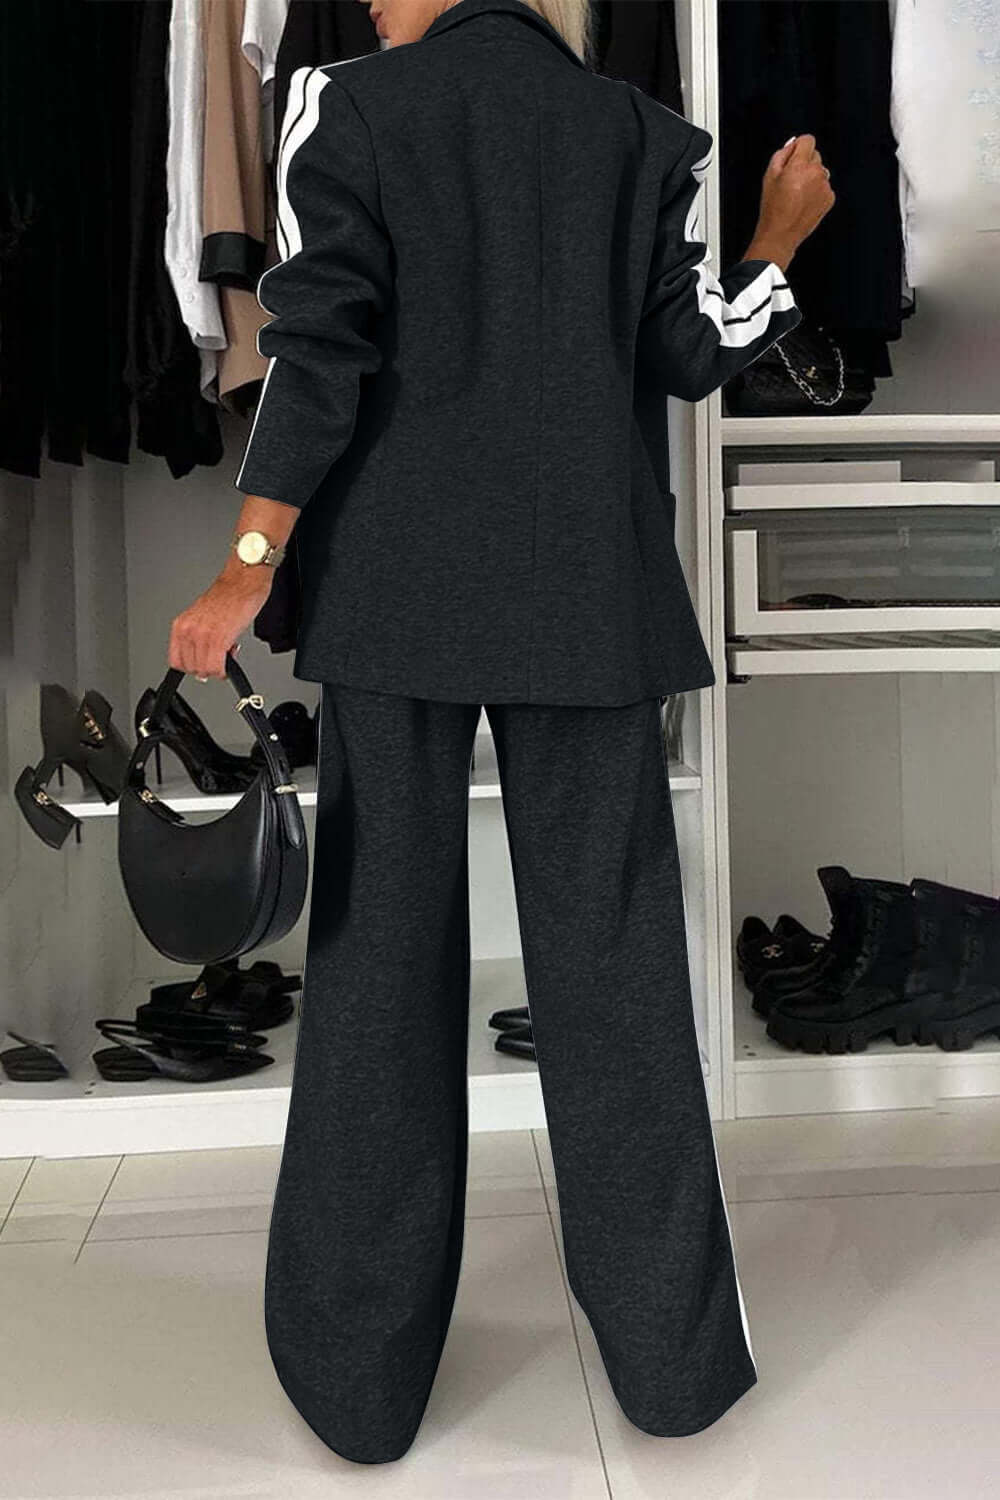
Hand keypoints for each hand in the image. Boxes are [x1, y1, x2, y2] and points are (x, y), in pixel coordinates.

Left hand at [168, 558, 274, 678]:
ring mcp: (201, 635)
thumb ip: (198, 638)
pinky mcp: (218, 639)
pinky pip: (216, 667)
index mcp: (181, 625)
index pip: (176, 661)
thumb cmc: (228, 596)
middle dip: (207, 669)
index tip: (203, 664)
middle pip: (191, 668)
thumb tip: (203, 659)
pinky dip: (224, 670)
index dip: (192, 667)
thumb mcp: (203, 617)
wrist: (242, 581)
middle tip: (219, 658)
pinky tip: (230, 658)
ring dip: (217, 669)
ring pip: (203, 671)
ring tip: (227, 654)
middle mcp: (188, 630)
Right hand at [746, 133, 835, 268]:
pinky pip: (824, 187)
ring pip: (820, 172)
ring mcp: (825, 186)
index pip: (808, 140)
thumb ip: (782, 153)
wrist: (781, 234)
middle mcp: (816, 173)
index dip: (798, 147)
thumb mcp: (769, 175)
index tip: (793, 156)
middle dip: (804, 163)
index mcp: (800, 165)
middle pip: (815, 155)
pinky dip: (816, 191)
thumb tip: (793, 144)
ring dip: (811, 178)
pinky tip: (804, 203)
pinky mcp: (830, 198)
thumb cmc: (773, 207)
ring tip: (797, 195)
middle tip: (791, 181)